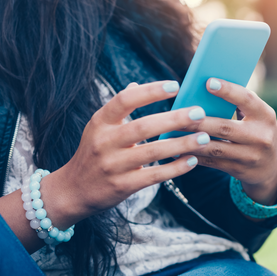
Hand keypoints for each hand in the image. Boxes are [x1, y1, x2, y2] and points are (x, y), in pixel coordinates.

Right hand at [43, 81, 212, 227]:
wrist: (72, 191)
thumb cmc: (93, 153)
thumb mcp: (98, 128)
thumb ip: (119, 108)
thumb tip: (137, 84)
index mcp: (100, 122)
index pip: (125, 100)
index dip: (150, 91)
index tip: (175, 85)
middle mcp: (104, 142)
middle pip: (143, 126)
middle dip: (174, 119)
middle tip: (200, 113)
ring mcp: (113, 165)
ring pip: (153, 152)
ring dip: (182, 144)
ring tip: (204, 137)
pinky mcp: (122, 186)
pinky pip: (154, 176)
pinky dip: (175, 168)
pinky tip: (192, 160)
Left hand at [180, 78, 276, 206]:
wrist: (271, 168)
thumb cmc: (257, 132)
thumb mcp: (257, 117)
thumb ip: (239, 104)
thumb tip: (206, 87)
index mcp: (266, 116)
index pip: (247, 99)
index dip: (228, 90)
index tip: (208, 82)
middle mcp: (260, 136)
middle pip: (225, 126)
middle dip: (199, 121)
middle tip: (179, 113)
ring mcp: (250, 156)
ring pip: (215, 147)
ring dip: (191, 140)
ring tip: (173, 132)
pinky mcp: (239, 170)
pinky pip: (212, 162)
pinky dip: (194, 156)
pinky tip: (178, 150)